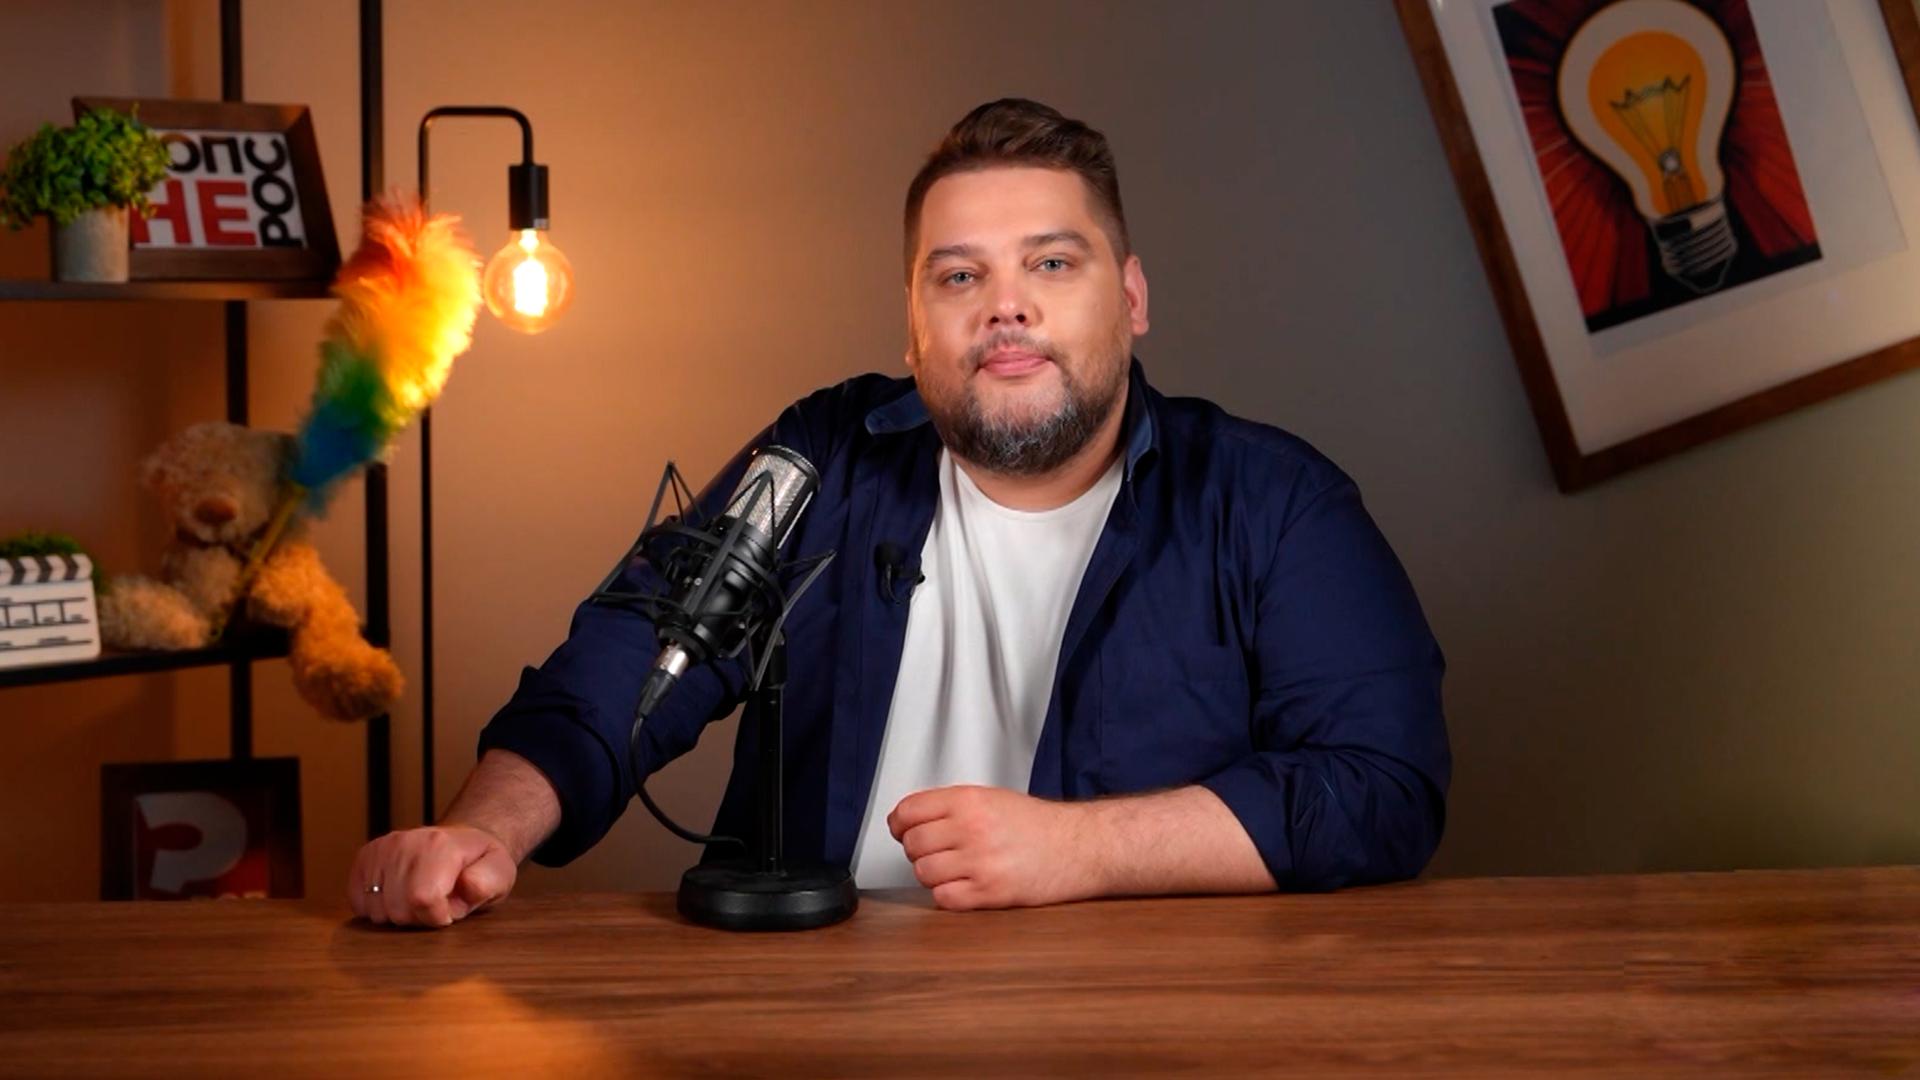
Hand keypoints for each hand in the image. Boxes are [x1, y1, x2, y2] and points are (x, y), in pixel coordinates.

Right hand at [347, 823, 516, 927]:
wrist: (462, 842)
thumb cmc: (480, 864)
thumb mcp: (500, 873)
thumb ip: (488, 883)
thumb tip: (467, 887)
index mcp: (440, 846)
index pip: (423, 899)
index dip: (438, 917)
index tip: (450, 909)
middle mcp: (406, 842)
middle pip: (398, 909)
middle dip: (420, 918)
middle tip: (437, 904)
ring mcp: (382, 848)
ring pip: (377, 910)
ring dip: (399, 914)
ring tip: (419, 898)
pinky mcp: (366, 857)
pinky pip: (358, 901)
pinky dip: (377, 908)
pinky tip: (398, 897)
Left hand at [887, 785, 1100, 910]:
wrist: (1078, 847)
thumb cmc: (1038, 825)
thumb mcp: (991, 798)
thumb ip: (951, 806)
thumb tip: (910, 819)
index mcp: (968, 800)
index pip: (908, 812)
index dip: (899, 823)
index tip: (901, 829)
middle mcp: (971, 828)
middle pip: (912, 844)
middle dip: (918, 849)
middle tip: (934, 850)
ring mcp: (979, 862)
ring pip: (924, 872)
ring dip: (933, 873)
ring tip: (952, 868)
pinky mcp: (989, 892)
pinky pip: (944, 898)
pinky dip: (948, 894)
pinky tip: (964, 885)